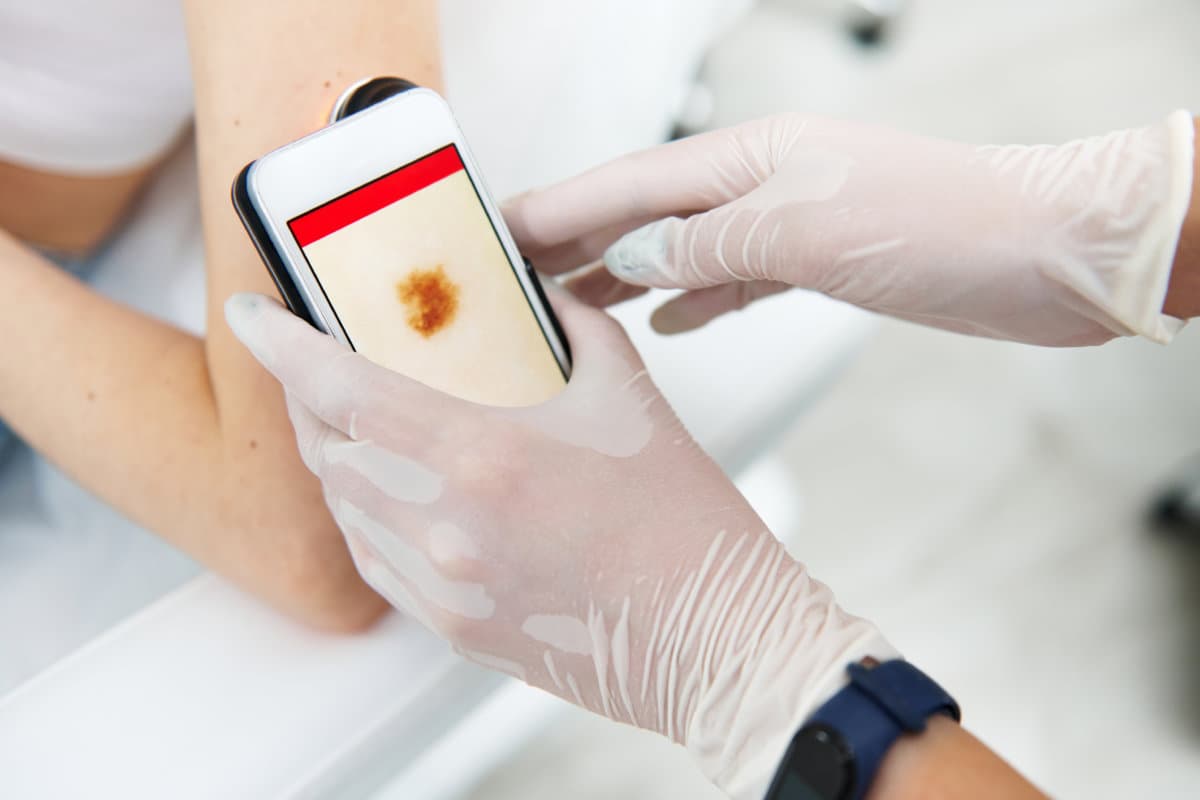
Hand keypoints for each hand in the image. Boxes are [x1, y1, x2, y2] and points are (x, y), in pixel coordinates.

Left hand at [225, 290, 894, 798]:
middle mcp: (445, 524)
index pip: (340, 389)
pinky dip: (368, 516)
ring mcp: (443, 585)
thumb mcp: (631, 396)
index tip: (252, 316)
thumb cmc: (684, 523)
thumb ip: (571, 328)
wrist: (714, 637)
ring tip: (366, 425)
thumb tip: (536, 294)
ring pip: (346, 507)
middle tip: (320, 365)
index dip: (281, 347)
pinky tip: (399, 494)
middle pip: (328, 448)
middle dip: (309, 398)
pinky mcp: (452, 629)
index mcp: (484, 454)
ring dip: (341, 457)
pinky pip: (375, 562)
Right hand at [504, 112, 1193, 345]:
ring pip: (684, 252)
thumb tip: (634, 261)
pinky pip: (735, 280)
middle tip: (517, 282)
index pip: (629, 184)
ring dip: (626, 278)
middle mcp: (760, 185)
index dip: (560, 210)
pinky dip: (694, 302)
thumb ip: (708, 245)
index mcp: (748, 159)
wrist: (1042, 252)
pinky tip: (667, 324)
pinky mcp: (818, 265)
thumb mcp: (803, 232)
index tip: (498, 234)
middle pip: (647, 214)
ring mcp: (789, 224)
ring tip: (571, 307)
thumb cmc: (937, 225)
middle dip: (581, 245)